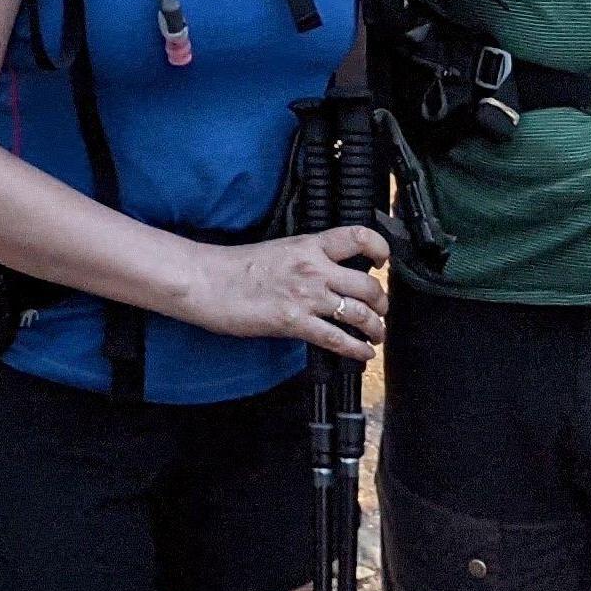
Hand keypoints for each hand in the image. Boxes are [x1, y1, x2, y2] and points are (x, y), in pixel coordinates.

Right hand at [188, 227, 388, 359]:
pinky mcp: (295, 323)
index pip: (357, 237)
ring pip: (360, 314)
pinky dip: (357, 349)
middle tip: (380, 310)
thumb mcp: (278, 250)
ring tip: (377, 334)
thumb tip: (328, 273)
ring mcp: (306, 297)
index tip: (383, 260)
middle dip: (382, 302)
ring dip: (376, 328)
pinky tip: (363, 353)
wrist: (207, 281)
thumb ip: (307, 259)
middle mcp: (314, 269)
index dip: (379, 248)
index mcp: (308, 245)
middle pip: (368, 285)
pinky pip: (337, 339)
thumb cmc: (234, 266)